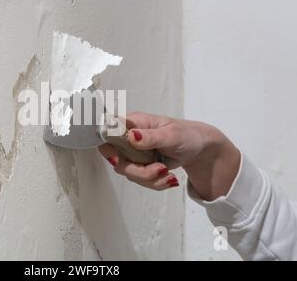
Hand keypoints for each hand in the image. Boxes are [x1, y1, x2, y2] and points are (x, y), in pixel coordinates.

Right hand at [98, 112, 240, 200]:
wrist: (200, 150)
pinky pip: (140, 180)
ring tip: (167, 172)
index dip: (108, 147)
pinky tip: (168, 177)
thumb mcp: (172, 134)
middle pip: (117, 159)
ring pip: (129, 173)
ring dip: (150, 178)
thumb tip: (132, 135)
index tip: (117, 158)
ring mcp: (134, 153)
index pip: (108, 133)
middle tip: (159, 169)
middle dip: (138, 171)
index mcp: (134, 123)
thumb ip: (150, 136)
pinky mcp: (141, 165)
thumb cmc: (188, 135)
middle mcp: (130, 138)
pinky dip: (155, 183)